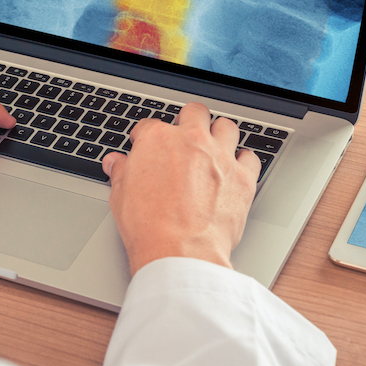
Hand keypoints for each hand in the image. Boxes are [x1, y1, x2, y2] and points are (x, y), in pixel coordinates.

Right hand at [102, 103, 259, 275]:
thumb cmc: (149, 227)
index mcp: (158, 140)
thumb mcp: (121, 196)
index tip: (147, 145)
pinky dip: (243, 161)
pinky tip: (235, 170)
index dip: (147, 136)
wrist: (180, 253)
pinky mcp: (243, 177)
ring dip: (220, 134)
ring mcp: (220, 156)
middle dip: (189, 120)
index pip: (151, 124)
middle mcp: (191, 140)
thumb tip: (115, 162)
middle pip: (195, 112)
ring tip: (214, 147)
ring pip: (226, 127)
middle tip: (185, 136)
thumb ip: (121, 172)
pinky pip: (250, 157)